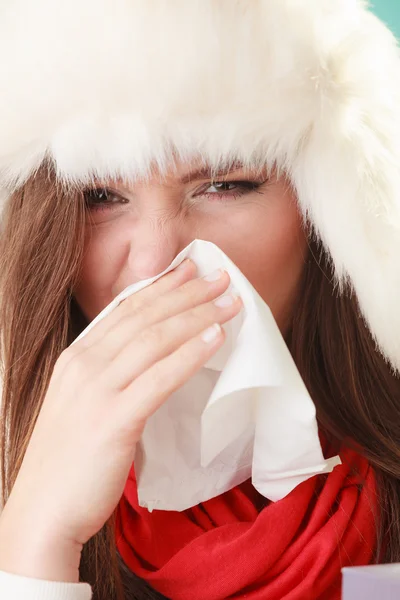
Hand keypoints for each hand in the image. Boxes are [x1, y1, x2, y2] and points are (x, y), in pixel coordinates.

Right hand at [0, 260, 241, 580]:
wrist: (42, 513)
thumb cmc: (68, 461)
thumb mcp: (82, 403)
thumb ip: (111, 375)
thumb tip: (154, 357)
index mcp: (76, 358)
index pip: (123, 308)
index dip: (160, 286)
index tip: (189, 269)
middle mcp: (83, 365)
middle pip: (144, 316)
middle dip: (186, 292)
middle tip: (221, 276)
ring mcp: (96, 391)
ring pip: (155, 339)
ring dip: (197, 315)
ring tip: (230, 302)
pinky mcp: (113, 420)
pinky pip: (160, 378)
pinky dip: (191, 354)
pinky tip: (217, 337)